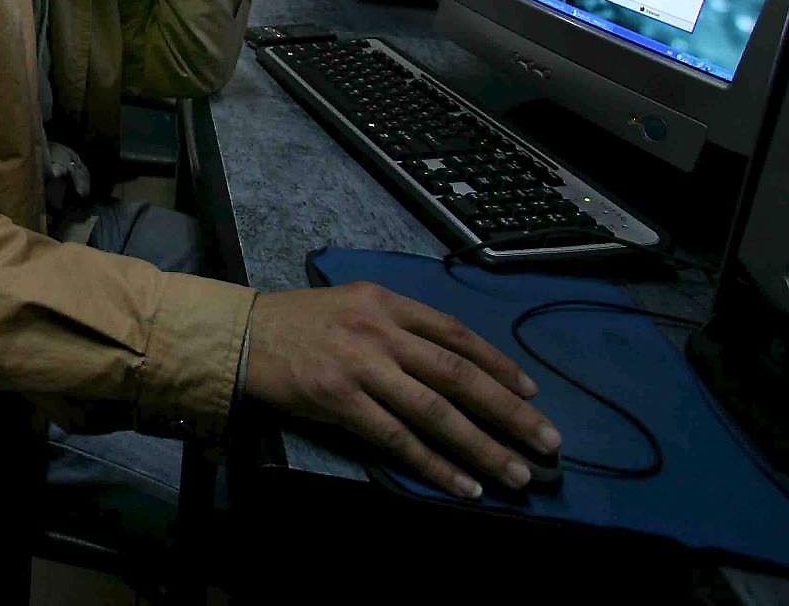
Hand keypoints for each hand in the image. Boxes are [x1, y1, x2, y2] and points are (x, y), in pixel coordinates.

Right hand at [245, 282, 560, 497]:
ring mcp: (361, 365)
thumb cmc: (299, 323)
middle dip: (509, 412)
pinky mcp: (340, 399)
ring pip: (436, 411)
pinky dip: (434, 464)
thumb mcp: (353, 305)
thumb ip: (398, 325)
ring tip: (516, 474)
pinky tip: (461, 484)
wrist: (240, 335)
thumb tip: (452, 363)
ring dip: (482, 446)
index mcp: (387, 302)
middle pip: (458, 375)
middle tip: (547, 443)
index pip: (457, 335)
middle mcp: (380, 330)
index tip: (532, 395)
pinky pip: (398, 438)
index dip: (500, 365)